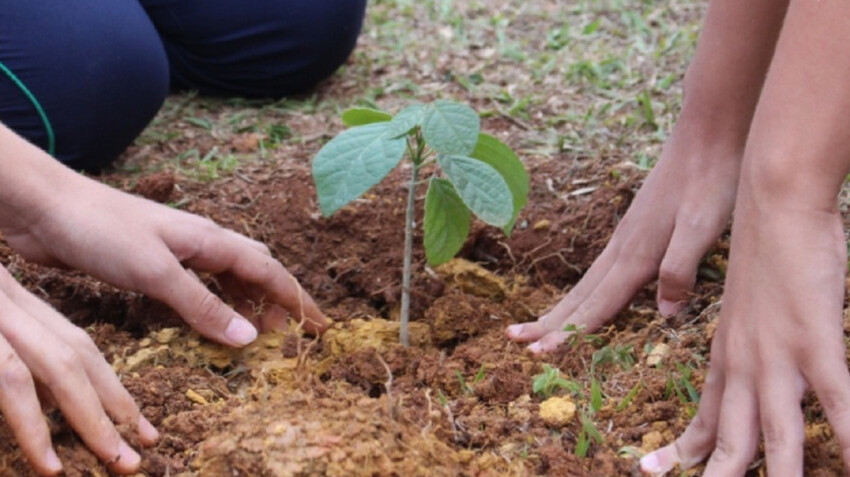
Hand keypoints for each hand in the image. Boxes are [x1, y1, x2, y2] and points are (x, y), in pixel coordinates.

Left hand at [0, 171, 327, 346]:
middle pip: (253, 270)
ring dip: (246, 304)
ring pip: (226, 278)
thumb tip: (251, 337)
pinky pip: (197, 286)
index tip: (319, 325)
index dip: (295, 298)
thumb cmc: (101, 230)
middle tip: (292, 333)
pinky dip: (213, 304)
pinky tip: (209, 319)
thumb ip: (203, 304)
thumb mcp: (156, 272)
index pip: (267, 270)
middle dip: (277, 300)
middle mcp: (199, 242)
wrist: (45, 207)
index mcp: (209, 238)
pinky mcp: (150, 263)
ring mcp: (174, 251)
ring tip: (258, 333)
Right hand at [0, 265, 157, 474]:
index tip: (142, 428)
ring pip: (58, 367)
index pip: (77, 345)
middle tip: (139, 456)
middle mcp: (11, 305)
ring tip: (117, 462)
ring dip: (91, 419)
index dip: (111, 387)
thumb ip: (16, 360)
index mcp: (14, 302)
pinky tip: (50, 464)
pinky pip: (8, 381)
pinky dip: (32, 426)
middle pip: (78, 354)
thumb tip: (50, 403)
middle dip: (114, 405)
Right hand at [507, 130, 738, 351]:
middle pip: (580, 295)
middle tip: (514, 339)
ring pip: (587, 282)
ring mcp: (625, 237)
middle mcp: (623, 247)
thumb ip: (680, 268)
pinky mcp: (633, 229)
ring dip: (561, 307)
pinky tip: (586, 295)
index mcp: (636, 253)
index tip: (539, 354)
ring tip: (535, 324)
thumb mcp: (703, 226)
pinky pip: (600, 270)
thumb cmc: (710, 179)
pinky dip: (584, 291)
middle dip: (548, 322)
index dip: (570, 332)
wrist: (707, 132)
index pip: (598, 304)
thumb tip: (663, 314)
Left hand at [640, 201, 849, 475]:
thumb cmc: (764, 253)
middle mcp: (744, 365)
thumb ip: (746, 344)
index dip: (684, 451)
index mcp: (727, 355)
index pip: (705, 416)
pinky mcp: (816, 342)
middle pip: (731, 439)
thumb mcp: (745, 308)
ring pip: (776, 437)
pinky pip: (838, 403)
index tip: (650, 471)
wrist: (771, 203)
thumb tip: (749, 364)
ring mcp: (779, 358)